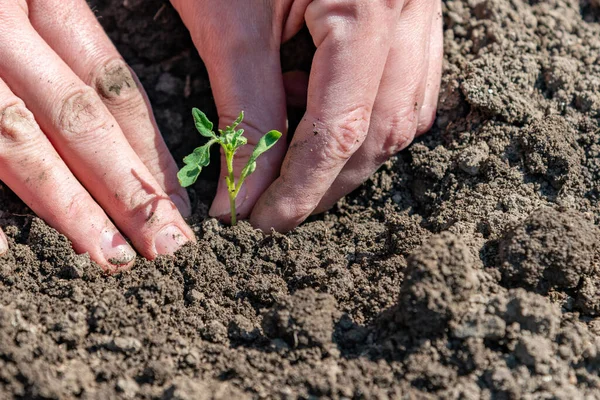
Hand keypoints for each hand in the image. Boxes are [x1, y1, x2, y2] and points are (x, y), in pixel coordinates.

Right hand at [0, 0, 194, 271]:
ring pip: (17, 143)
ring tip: (112, 256)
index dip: (148, 149)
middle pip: (77, 121)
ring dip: (68, 210)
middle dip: (125, 190)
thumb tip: (108, 123)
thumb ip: (62, 44)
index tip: (177, 203)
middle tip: (168, 246)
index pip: (111, 85)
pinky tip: (8, 250)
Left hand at [171, 0, 442, 231]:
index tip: (262, 221)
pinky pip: (412, 87)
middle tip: (277, 211)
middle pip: (381, 131)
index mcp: (365, 2)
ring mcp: (419, 8)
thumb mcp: (227, 21)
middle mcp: (408, 6)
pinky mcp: (411, 12)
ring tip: (298, 167)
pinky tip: (330, 121)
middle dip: (327, 182)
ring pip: (404, 116)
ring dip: (353, 158)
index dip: (301, 186)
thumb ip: (245, 111)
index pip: (342, 127)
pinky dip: (373, 121)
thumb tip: (246, 194)